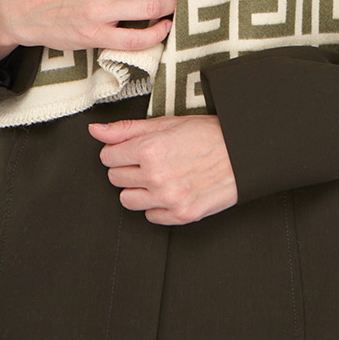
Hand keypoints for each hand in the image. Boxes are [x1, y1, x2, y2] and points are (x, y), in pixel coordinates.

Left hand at [88, 115, 238, 225]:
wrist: (242, 153)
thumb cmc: (207, 135)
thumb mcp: (165, 123)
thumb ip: (126, 129)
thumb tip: (96, 130)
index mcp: (149, 149)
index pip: (108, 157)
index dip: (119, 151)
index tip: (131, 149)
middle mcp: (155, 176)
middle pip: (114, 178)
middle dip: (127, 168)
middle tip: (149, 160)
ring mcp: (167, 198)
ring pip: (127, 200)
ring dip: (138, 188)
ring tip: (158, 175)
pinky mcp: (180, 215)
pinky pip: (150, 216)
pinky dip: (156, 205)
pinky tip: (170, 189)